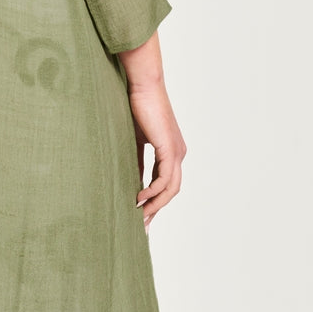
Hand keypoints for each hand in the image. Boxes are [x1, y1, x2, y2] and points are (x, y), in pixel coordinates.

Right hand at [126, 80, 186, 229]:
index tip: (141, 216)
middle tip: (141, 225)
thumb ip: (136, 162)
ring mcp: (176, 152)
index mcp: (171, 151)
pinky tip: (139, 197)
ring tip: (138, 215)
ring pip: (170, 188)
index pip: (166, 183)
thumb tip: (133, 183)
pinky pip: (164, 179)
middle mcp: (178, 153)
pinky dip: (153, 191)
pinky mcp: (170, 149)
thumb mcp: (135, 141)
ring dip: (155, 204)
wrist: (143, 86)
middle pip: (171, 190)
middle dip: (156, 209)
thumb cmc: (137, 107)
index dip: (154, 201)